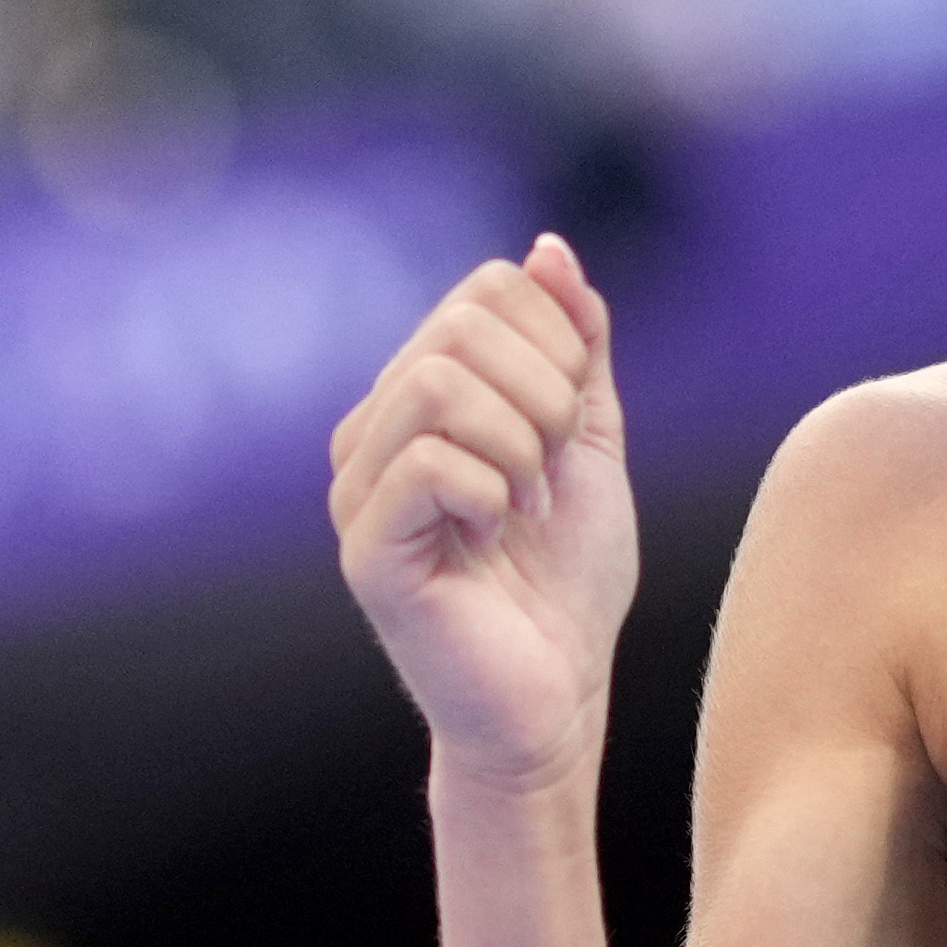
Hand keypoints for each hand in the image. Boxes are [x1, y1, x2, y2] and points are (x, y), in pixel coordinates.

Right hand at [327, 236, 632, 790]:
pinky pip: (430, 463)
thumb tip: (547, 249)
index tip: (570, 430)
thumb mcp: (588, 440)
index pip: (485, 290)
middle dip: (545, 394)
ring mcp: (358, 490)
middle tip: (552, 474)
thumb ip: (574, 348)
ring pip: (440, 384)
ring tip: (528, 507)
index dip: (558, 344)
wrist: (558, 697)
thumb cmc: (566, 581)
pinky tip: (498, 535)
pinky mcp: (364, 550)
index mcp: (420, 397)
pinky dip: (492, 492)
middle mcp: (373, 432)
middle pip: (462, 326)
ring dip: (520, 444)